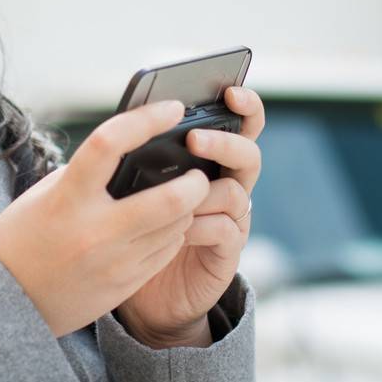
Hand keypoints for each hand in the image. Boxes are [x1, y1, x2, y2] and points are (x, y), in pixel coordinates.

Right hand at [0, 99, 210, 337]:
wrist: (8, 300)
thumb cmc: (23, 236)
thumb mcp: (47, 195)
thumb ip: (87, 174)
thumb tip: (133, 151)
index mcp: (67, 198)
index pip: (109, 144)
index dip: (146, 120)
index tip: (173, 109)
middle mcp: (94, 231)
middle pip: (168, 200)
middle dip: (194, 182)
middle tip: (198, 172)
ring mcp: (113, 262)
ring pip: (175, 227)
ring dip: (186, 208)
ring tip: (181, 197)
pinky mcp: (125, 284)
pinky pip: (166, 252)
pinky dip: (173, 233)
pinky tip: (165, 225)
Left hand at [114, 86, 264, 347]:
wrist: (142, 290)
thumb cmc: (135, 226)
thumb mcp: (136, 184)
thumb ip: (146, 155)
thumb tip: (133, 117)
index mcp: (210, 160)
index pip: (240, 124)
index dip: (245, 106)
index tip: (230, 91)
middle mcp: (228, 184)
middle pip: (248, 154)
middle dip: (225, 143)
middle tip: (195, 140)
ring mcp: (231, 219)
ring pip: (236, 192)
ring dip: (205, 188)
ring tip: (179, 191)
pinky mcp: (227, 252)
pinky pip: (226, 230)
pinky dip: (202, 225)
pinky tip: (179, 227)